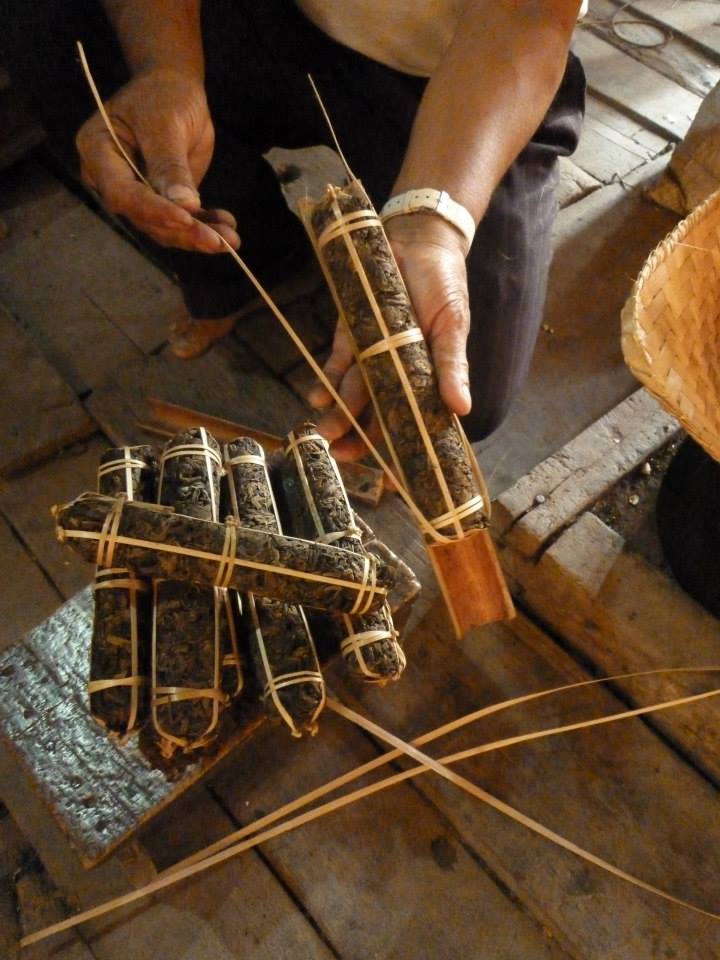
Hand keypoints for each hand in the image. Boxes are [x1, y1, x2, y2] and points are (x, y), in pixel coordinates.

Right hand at [76, 68, 239, 252]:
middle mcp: (111, 180)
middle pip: (144, 218)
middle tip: (219, 242)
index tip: (186, 219)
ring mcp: (136, 194)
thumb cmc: (163, 96)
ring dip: (199, 235)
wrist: (175, 89)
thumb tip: (183, 205)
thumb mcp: (165, 123)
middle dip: (183, 231)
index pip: (123, 193)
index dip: (153, 210)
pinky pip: (181, 222)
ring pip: (165, 227)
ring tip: (231, 239)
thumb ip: (170, 164)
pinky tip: (228, 227)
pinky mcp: (161, 201)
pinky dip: (206, 226)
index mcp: (98, 152)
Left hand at [308, 213, 471, 460]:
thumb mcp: (453, 325)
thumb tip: (462, 409)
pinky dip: (328, 380)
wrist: (416, 239)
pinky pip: (338, 364)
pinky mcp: (351, 335)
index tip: (391, 472)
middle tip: (341, 454)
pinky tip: (318, 394)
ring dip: (338, 413)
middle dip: (358, 436)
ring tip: (325, 431)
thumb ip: (452, 366)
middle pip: (377, 413)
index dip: (402, 446)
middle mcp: (397, 371)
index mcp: (427, 376)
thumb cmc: (443, 283)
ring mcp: (372, 354)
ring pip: (353, 394)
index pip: (413, 419)